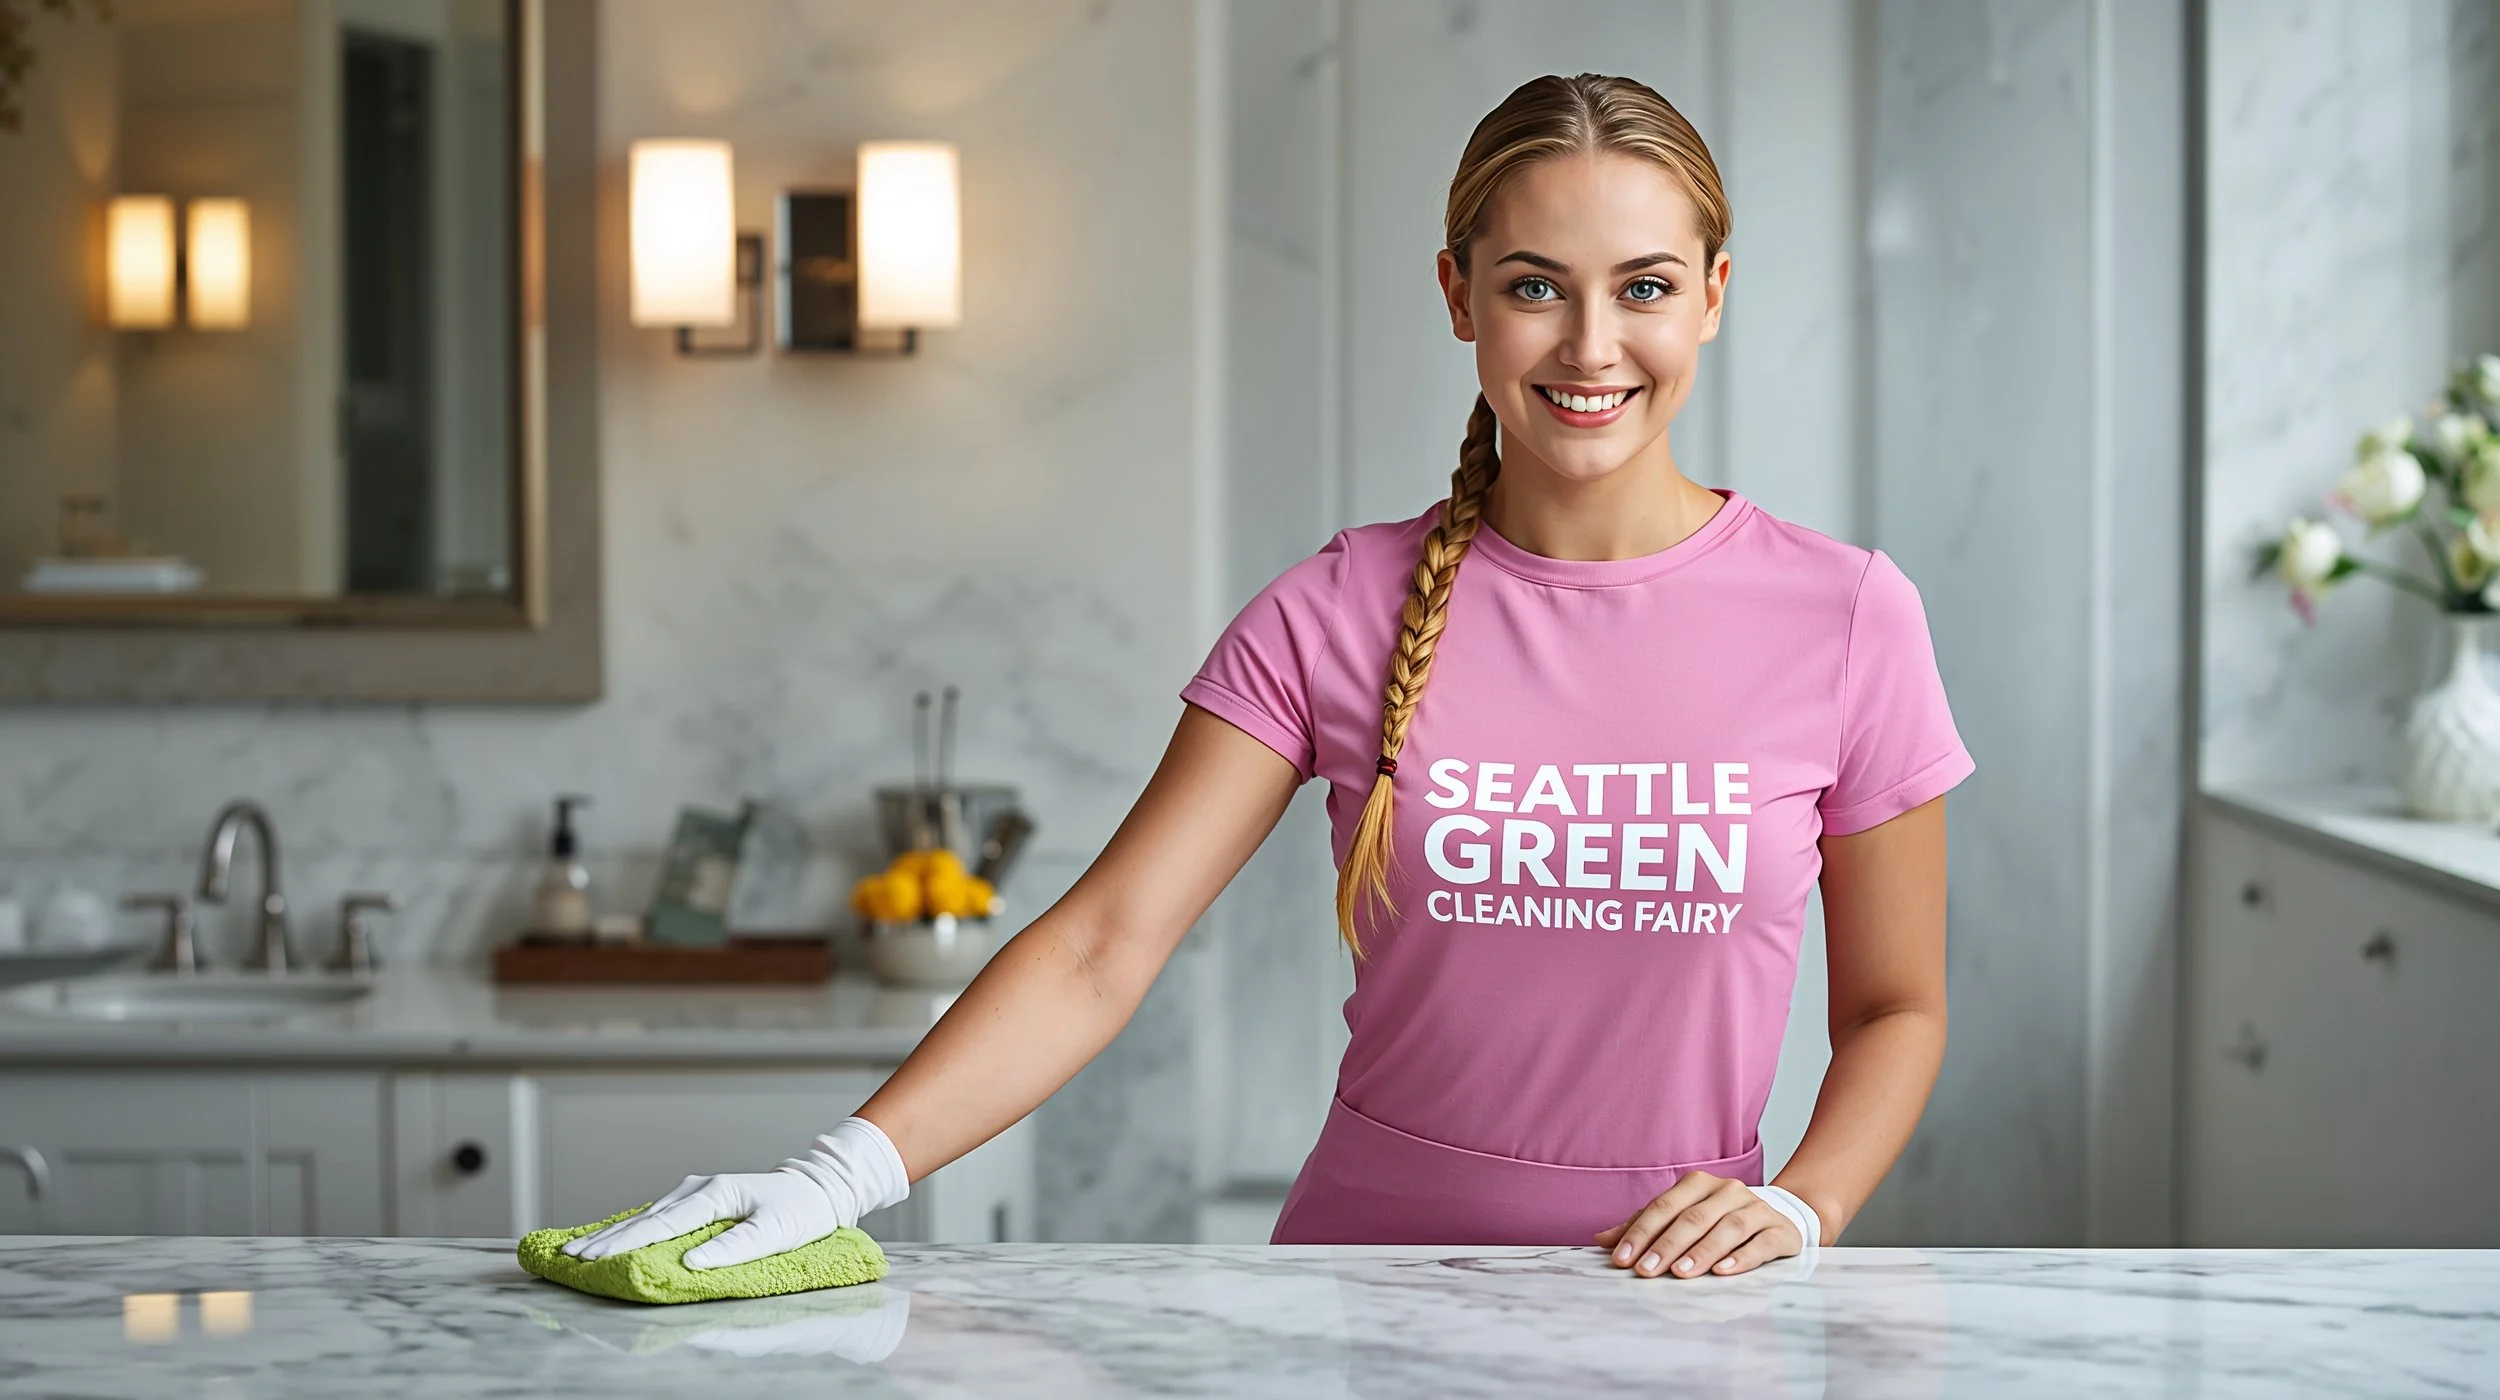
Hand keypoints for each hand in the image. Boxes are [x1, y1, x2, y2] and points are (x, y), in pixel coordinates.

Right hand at [559, 1116, 909, 1269]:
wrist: (820, 1187)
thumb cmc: (801, 1210)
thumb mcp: (777, 1230)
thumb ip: (735, 1247)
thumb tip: (690, 1263)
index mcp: (715, 1194)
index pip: (662, 1224)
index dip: (625, 1243)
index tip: (592, 1257)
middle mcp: (699, 1189)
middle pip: (645, 1218)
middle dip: (605, 1239)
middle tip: (567, 1256)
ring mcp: (697, 1192)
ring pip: (647, 1215)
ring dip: (613, 1233)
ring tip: (578, 1248)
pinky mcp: (700, 1200)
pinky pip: (659, 1215)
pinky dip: (633, 1226)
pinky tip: (614, 1236)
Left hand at [1594, 1173, 1820, 1279]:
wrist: (1779, 1219)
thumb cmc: (1719, 1220)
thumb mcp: (1681, 1218)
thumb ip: (1645, 1228)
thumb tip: (1601, 1240)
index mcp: (1698, 1184)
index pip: (1664, 1207)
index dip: (1641, 1232)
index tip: (1622, 1259)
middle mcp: (1727, 1191)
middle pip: (1693, 1218)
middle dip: (1667, 1246)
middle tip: (1647, 1271)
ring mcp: (1756, 1209)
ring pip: (1726, 1229)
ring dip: (1701, 1252)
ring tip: (1681, 1273)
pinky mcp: (1779, 1231)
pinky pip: (1760, 1243)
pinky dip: (1741, 1257)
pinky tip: (1723, 1271)